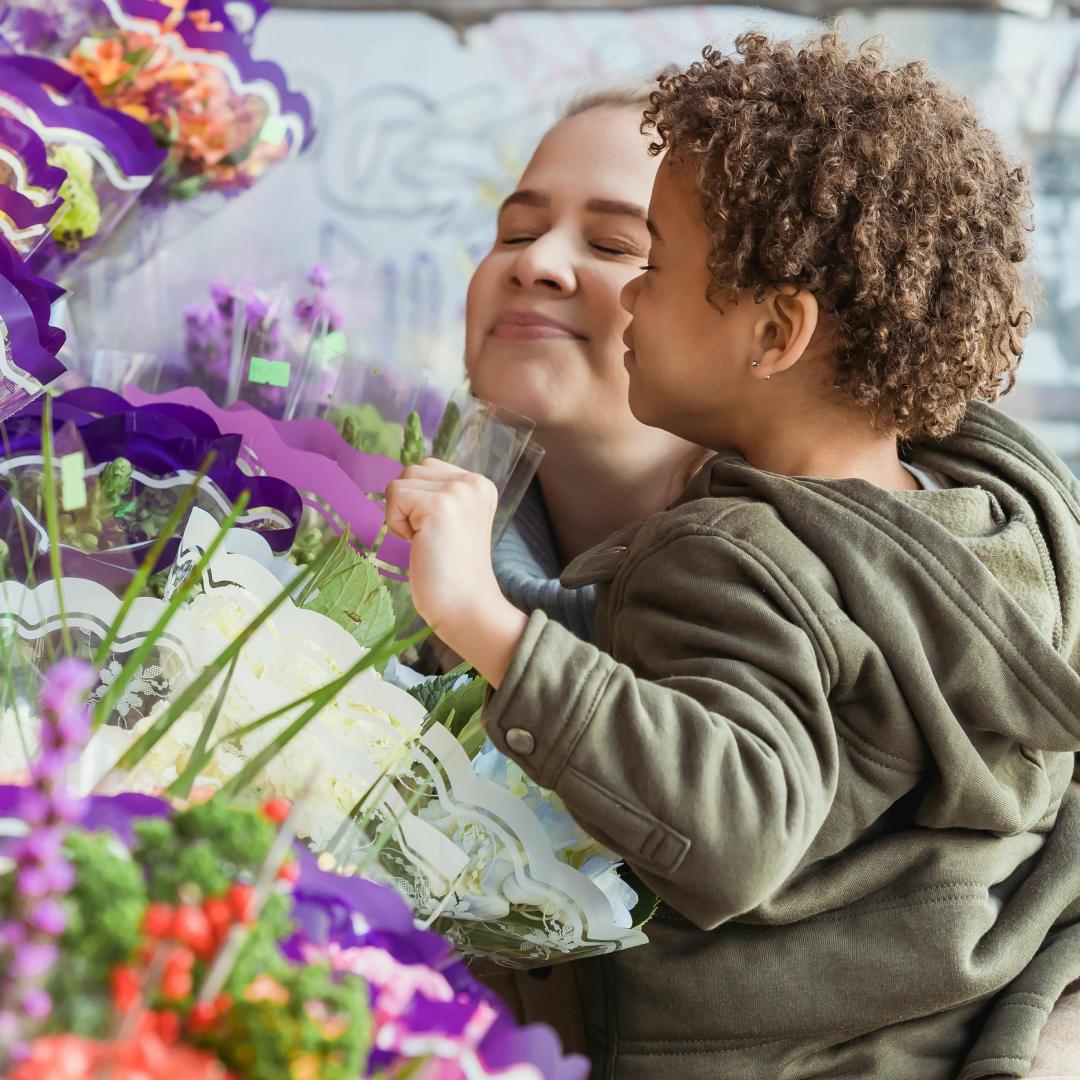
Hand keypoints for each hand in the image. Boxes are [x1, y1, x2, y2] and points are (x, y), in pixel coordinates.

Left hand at [385, 459, 526, 685]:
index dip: (419, 501)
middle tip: (431, 538)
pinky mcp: (439, 505)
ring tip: (426, 540)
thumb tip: (400, 482)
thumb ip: (436, 494)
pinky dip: (396, 524)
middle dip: (409, 505)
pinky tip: (419, 544)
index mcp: (479, 484)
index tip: (439, 533)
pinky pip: (394, 497)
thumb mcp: (451, 520)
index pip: (427, 468)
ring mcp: (459, 491)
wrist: (465, 606)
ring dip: (401, 514)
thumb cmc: (451, 571)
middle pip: (412, 470)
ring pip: (400, 482)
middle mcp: (473, 481)